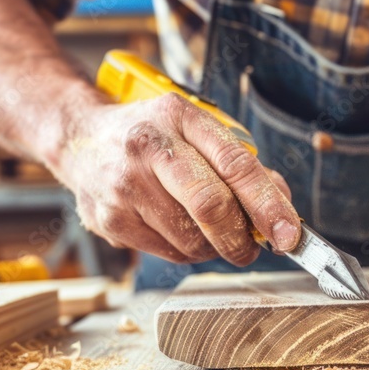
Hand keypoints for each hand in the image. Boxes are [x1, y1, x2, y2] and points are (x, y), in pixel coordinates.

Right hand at [53, 93, 300, 264]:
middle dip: (241, 238)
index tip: (289, 234)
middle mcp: (147, 147)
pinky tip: (177, 230)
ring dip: (213, 247)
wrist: (79, 140)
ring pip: (191, 239)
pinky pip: (168, 252)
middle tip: (253, 248)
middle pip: (210, 206)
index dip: (268, 205)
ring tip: (208, 232)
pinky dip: (186, 251)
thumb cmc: (152, 137)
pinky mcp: (110, 219)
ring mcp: (124, 185)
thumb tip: (281, 206)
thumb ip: (240, 165)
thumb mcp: (195, 130)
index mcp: (178, 117)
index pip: (235, 165)